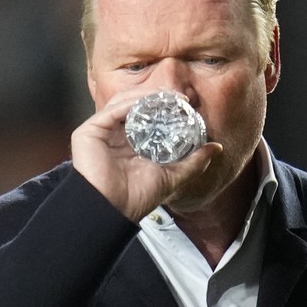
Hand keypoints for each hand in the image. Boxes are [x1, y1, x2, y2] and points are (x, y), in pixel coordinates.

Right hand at [70, 90, 221, 221]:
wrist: (112, 211)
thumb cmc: (136, 199)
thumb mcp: (172, 177)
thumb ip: (194, 161)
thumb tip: (217, 147)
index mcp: (131, 143)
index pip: (148, 116)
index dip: (166, 107)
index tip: (185, 102)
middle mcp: (116, 135)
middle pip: (136, 105)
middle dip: (157, 97)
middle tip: (179, 95)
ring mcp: (102, 132)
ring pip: (124, 102)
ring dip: (146, 95)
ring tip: (166, 95)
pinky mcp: (89, 132)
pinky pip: (111, 110)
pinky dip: (130, 102)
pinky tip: (148, 100)